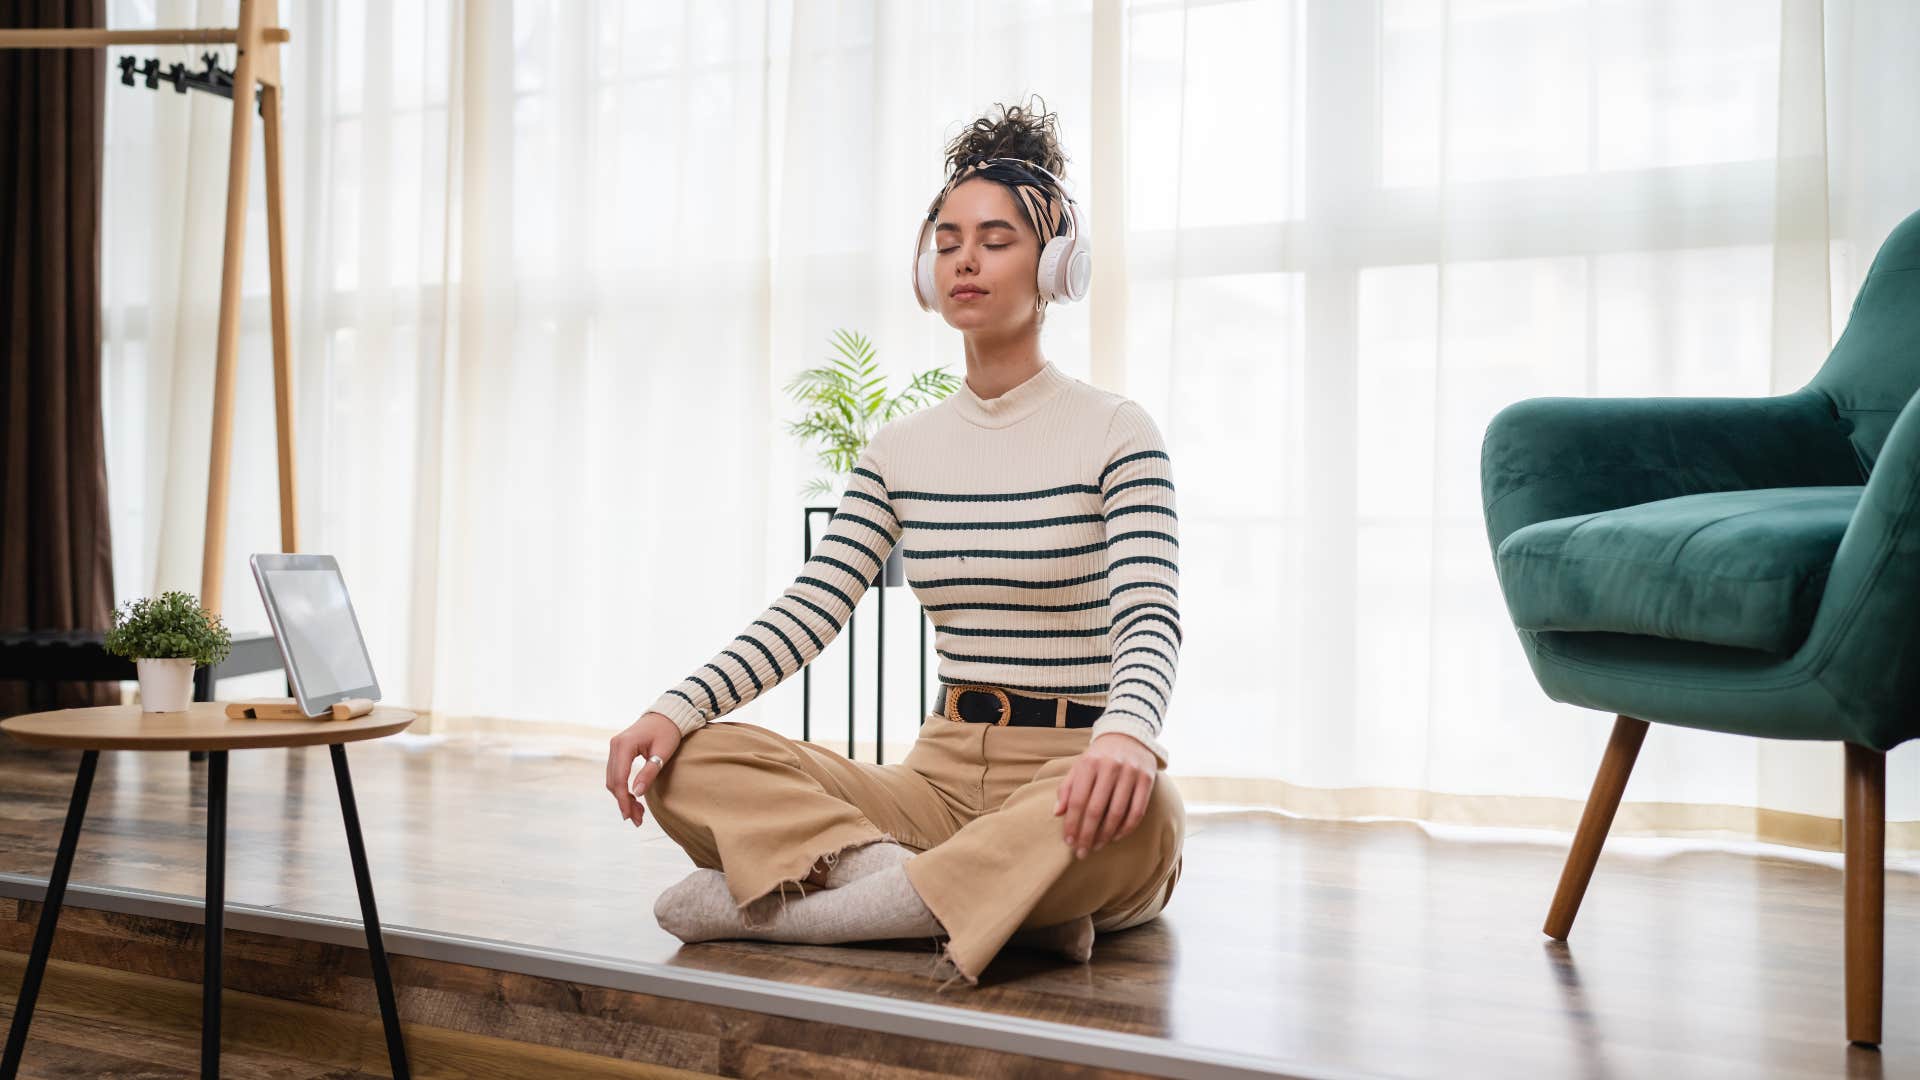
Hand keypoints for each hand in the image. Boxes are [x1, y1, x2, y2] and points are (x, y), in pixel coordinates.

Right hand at [606, 711, 682, 827]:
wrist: (667, 715)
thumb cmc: (668, 732)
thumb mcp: (662, 753)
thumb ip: (649, 773)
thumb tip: (636, 794)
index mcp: (624, 745)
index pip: (618, 779)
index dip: (623, 800)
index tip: (630, 817)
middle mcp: (615, 746)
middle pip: (612, 781)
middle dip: (623, 802)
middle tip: (637, 820)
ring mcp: (614, 748)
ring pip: (612, 779)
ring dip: (623, 797)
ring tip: (638, 813)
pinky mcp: (618, 751)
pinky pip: (616, 773)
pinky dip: (623, 788)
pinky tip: (634, 799)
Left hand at [1054, 731, 1157, 858]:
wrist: (1129, 736)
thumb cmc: (1099, 757)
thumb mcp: (1079, 766)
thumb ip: (1066, 788)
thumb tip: (1057, 813)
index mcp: (1089, 764)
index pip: (1077, 800)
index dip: (1072, 824)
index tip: (1068, 842)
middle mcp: (1110, 767)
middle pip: (1096, 809)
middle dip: (1087, 835)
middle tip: (1081, 852)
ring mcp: (1130, 773)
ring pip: (1117, 813)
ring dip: (1105, 835)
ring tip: (1097, 847)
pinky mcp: (1147, 780)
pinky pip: (1137, 811)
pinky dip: (1126, 828)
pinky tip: (1115, 837)